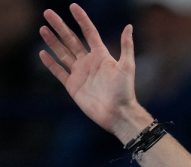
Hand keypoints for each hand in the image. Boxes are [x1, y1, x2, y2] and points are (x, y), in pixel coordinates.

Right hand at [39, 4, 150, 142]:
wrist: (117, 113)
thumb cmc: (124, 90)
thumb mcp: (127, 66)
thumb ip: (126, 46)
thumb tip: (129, 26)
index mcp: (102, 56)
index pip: (89, 33)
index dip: (81, 20)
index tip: (73, 6)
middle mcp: (89, 62)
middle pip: (71, 40)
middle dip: (60, 26)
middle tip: (48, 13)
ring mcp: (80, 74)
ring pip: (63, 53)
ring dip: (52, 41)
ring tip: (42, 28)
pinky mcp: (73, 86)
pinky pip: (59, 72)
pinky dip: (50, 63)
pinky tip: (42, 53)